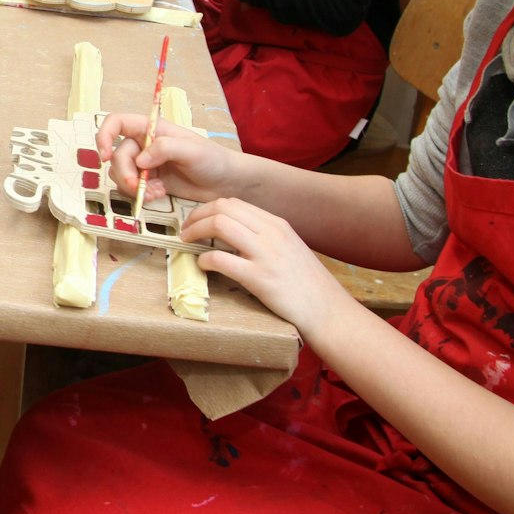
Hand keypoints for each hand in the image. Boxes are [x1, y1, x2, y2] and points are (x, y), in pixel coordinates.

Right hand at [96, 111, 239, 204]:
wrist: (226, 183)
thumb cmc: (213, 159)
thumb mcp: (192, 149)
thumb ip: (165, 148)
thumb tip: (141, 160)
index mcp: (151, 128)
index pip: (117, 122)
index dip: (104, 136)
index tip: (104, 156)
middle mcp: (145, 144)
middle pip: (117, 155)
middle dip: (123, 173)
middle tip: (136, 187)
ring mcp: (147, 164)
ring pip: (121, 174)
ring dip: (132, 186)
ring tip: (153, 193)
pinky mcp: (151, 182)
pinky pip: (132, 188)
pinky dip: (140, 194)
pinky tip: (159, 195)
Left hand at [179, 197, 352, 336]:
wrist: (328, 310)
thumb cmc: (306, 283)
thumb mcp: (289, 248)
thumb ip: (264, 237)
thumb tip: (233, 234)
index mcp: (277, 224)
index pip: (234, 203)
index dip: (208, 209)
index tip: (196, 221)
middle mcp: (271, 233)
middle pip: (223, 207)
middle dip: (196, 216)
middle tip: (185, 231)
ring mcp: (266, 254)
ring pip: (220, 225)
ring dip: (195, 232)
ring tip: (187, 243)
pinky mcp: (260, 278)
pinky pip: (221, 259)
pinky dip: (204, 260)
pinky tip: (202, 266)